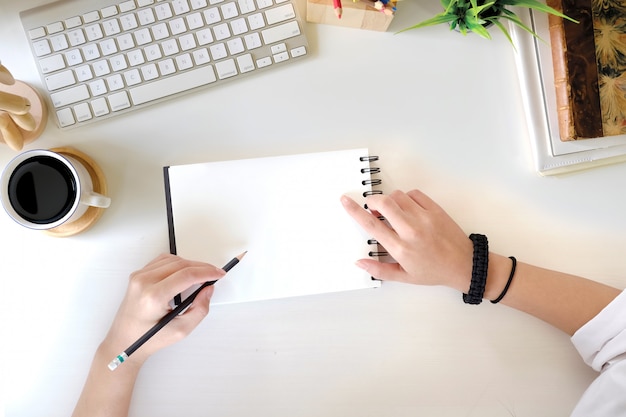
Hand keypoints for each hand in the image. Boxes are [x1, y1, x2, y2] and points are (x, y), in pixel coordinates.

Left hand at [102, 254, 225, 363]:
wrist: (124, 341)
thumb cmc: (147, 339)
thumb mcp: (181, 330)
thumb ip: (199, 309)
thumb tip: (208, 290)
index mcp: (153, 296)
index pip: (186, 275)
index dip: (207, 272)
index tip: (218, 273)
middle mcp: (143, 282)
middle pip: (181, 264)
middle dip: (201, 267)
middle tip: (214, 274)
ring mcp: (138, 277)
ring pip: (172, 259)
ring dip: (190, 264)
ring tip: (201, 275)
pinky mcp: (138, 275)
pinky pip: (162, 261)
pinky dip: (177, 264)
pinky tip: (185, 272)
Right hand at [341, 189, 472, 291]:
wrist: (464, 265)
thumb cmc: (434, 272)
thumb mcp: (404, 277)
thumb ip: (379, 270)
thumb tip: (359, 262)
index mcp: (400, 248)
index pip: (372, 225)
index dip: (355, 211)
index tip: (346, 201)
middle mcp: (411, 230)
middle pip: (383, 204)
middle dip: (372, 201)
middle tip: (372, 207)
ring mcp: (424, 218)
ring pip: (398, 196)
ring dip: (390, 200)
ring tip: (392, 212)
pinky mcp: (435, 210)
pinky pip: (414, 194)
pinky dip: (406, 198)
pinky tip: (408, 209)